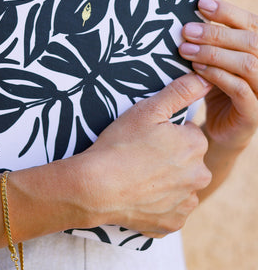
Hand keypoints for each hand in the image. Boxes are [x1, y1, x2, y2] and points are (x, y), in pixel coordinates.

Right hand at [76, 73, 211, 237]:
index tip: (147, 136)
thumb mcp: (148, 109)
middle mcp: (199, 176)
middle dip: (170, 157)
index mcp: (195, 145)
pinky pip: (169, 208)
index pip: (188, 133)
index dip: (166, 132)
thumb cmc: (121, 144)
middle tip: (140, 155)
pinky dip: (157, 203)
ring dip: (165, 180)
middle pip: (186, 160)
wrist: (97, 187)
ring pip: (180, 185)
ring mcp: (185, 202)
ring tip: (138, 175)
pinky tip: (139, 194)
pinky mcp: (172, 222)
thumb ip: (179, 92)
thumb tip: (204, 80)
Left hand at [180, 0, 257, 150]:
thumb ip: (213, 41)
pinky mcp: (255, 112)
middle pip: (251, 41)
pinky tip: (196, 69)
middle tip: (186, 30)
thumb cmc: (217, 87)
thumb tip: (191, 15)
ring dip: (214, 54)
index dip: (228, 11)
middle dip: (216, 33)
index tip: (201, 3)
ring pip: (247, 64)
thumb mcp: (215, 61)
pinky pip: (240, 89)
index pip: (252, 23)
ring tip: (185, 49)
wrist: (221, 128)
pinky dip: (217, 76)